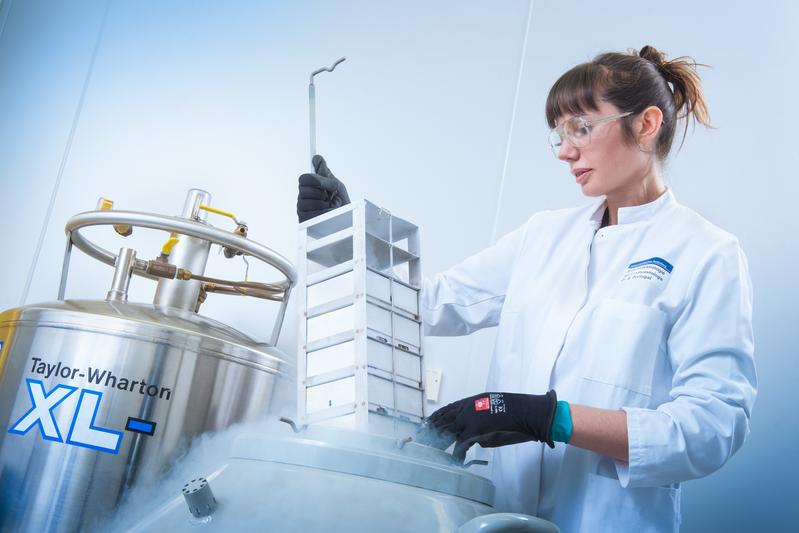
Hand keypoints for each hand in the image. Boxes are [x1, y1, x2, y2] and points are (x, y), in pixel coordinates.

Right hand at [297, 155, 350, 222]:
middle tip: (328, 198)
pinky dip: (323, 213)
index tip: (323, 183)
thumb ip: (325, 174)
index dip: (314, 179)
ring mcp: (302, 209)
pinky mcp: (304, 221)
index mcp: (309, 187)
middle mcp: (303, 198)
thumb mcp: (337, 185)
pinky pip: (311, 213)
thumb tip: (317, 158)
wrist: (347, 221)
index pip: (303, 179)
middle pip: (304, 189)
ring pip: (307, 202)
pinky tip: (327, 215)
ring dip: (323, 204)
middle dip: (320, 193)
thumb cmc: (342, 203)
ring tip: (329, 207)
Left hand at [416, 390, 557, 461]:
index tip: (426, 423)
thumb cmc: (516, 411)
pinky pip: (461, 445)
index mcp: (471, 402)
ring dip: (436, 442)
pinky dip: (456, 455)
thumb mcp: (493, 411)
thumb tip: (475, 439)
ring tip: (426, 451)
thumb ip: (480, 423)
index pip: (447, 409)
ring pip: (447, 431)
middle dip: (430, 430)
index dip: (436, 417)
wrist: (528, 412)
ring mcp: (470, 419)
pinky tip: (452, 462)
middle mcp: (467, 409)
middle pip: (443, 420)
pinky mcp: (476, 431)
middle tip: (418, 438)